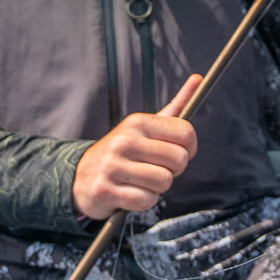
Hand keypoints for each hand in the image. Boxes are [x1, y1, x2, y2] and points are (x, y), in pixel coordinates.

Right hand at [72, 75, 200, 220]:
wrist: (81, 175)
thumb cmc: (123, 151)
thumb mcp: (144, 126)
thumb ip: (174, 106)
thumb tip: (198, 79)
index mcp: (137, 122)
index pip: (186, 133)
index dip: (189, 148)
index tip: (179, 152)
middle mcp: (124, 140)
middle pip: (179, 160)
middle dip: (173, 169)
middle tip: (156, 168)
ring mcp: (113, 165)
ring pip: (164, 182)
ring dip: (158, 187)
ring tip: (141, 179)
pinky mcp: (106, 190)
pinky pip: (146, 200)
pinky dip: (144, 200)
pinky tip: (130, 191)